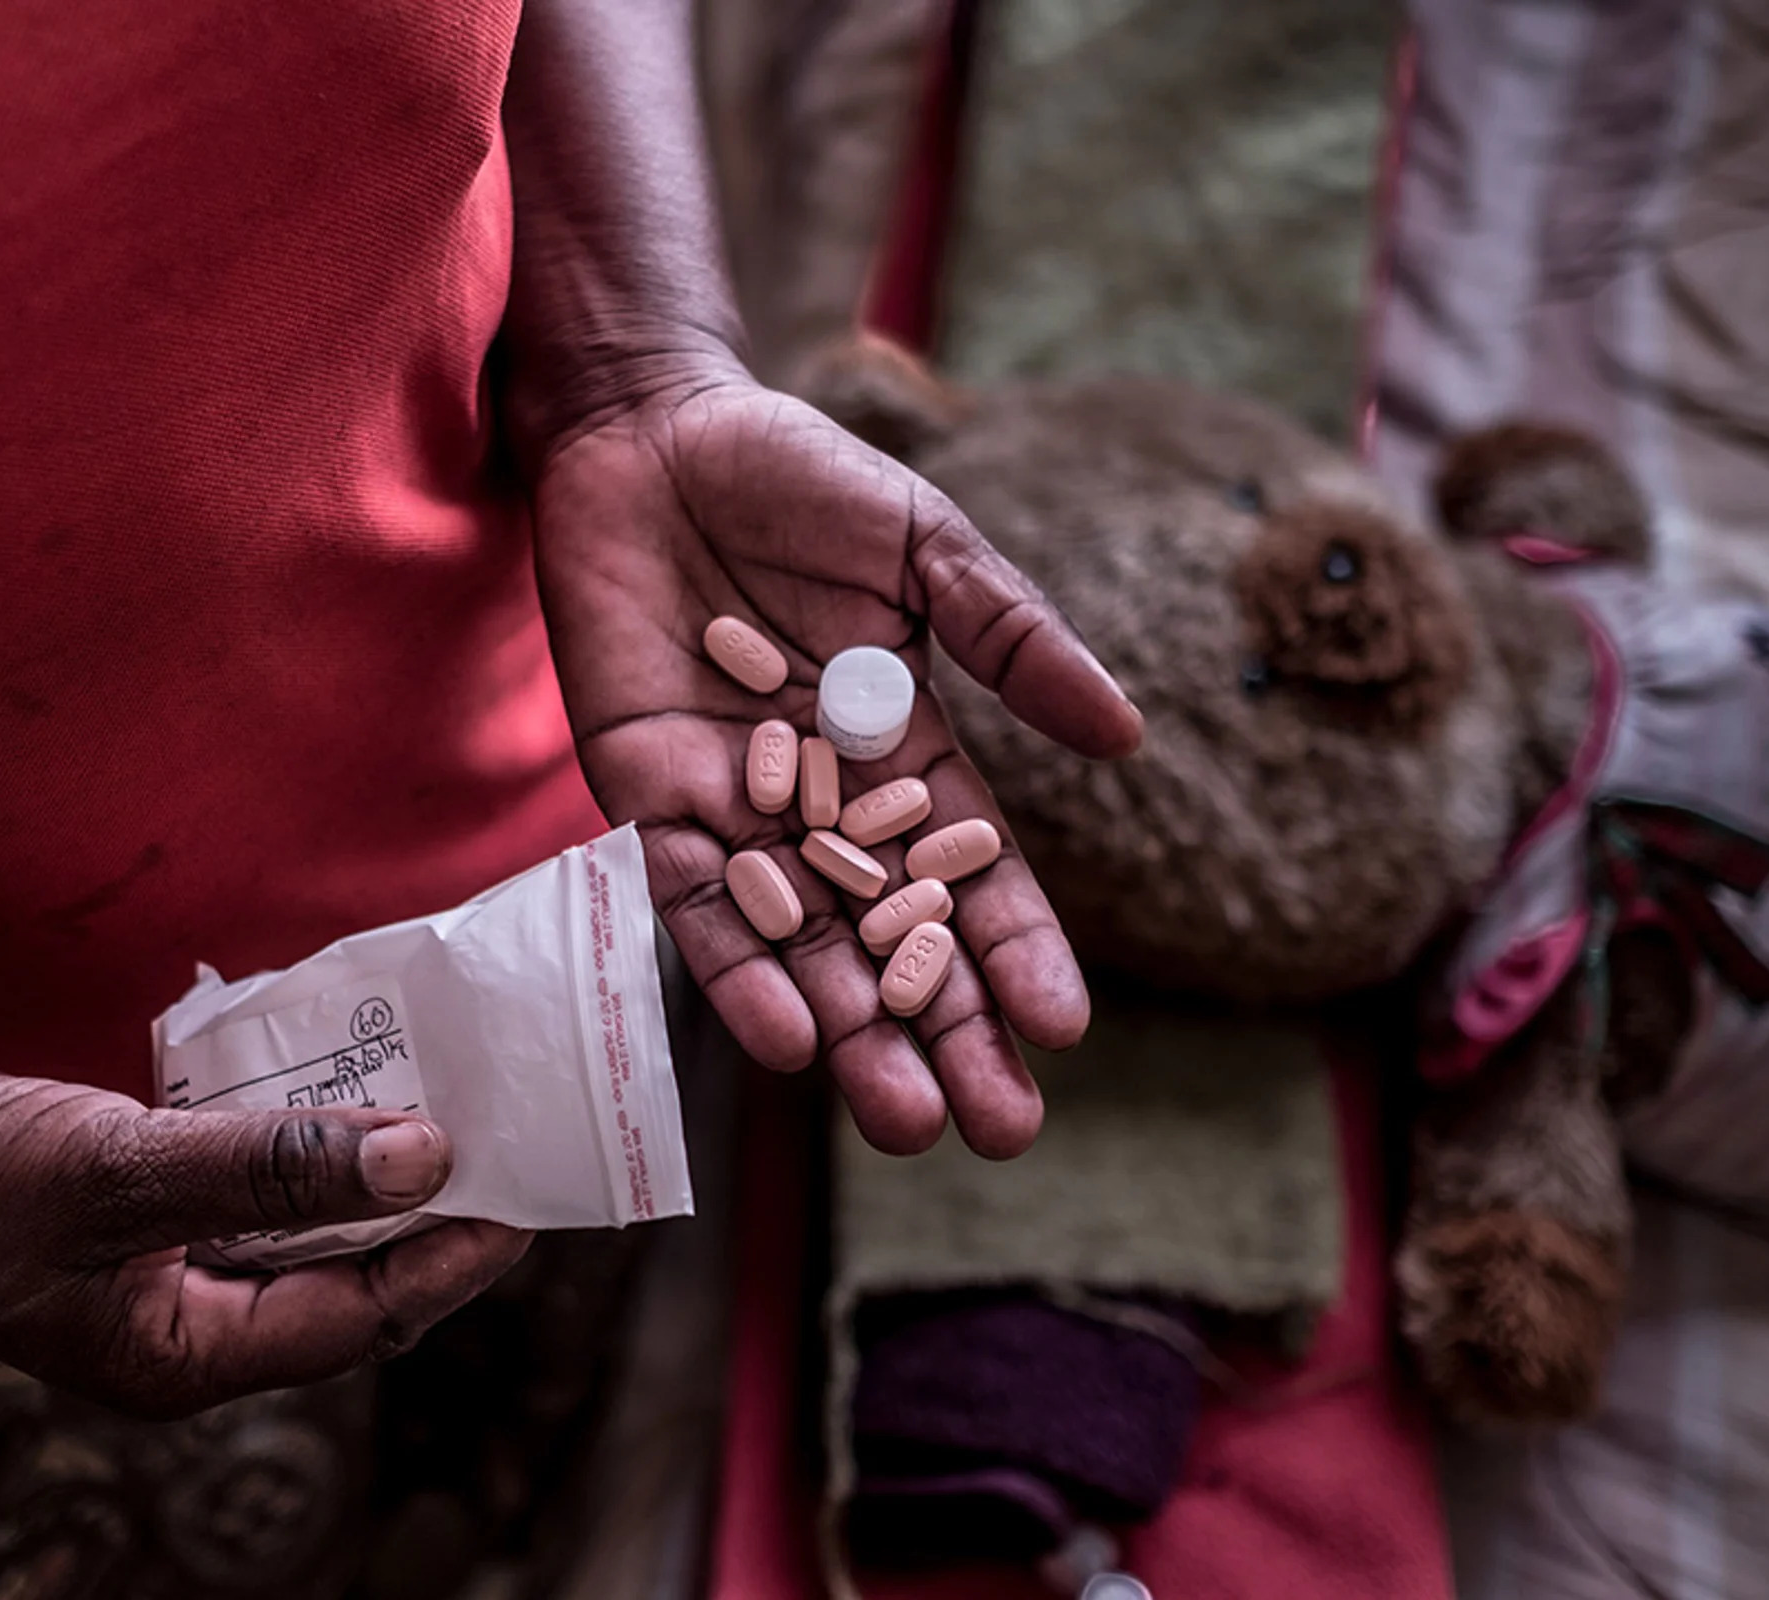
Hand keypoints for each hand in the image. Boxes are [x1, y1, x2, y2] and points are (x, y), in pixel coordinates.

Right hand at [0, 1055, 528, 1418]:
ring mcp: (162, 1272)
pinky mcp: (145, 1213)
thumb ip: (271, 1168)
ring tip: (445, 1100)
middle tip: (505, 1136)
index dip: (447, 1259)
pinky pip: (254, 1187)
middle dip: (424, 1217)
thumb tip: (425, 1160)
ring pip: (303, 1232)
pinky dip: (301, 1145)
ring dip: (367, 1174)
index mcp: (181, 1358)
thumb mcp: (116, 1171)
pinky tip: (343, 1086)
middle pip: (345, 1283)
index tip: (525, 1191)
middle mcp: (184, 1328)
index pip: (359, 1321)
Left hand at [528, 372, 1141, 1159]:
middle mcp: (824, 801)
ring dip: (851, 1034)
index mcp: (905, 747)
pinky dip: (737, 966)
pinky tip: (785, 1038)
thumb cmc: (792, 475)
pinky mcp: (645, 796)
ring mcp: (735, 808)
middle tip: (1000, 1130)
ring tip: (904, 1120)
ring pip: (802, 946)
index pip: (973, 871)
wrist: (646, 430)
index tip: (1062, 1029)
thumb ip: (1009, 637)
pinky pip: (692, 900)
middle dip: (946, 1032)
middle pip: (894, 938)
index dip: (1015, 948)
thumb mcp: (923, 546)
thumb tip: (1123, 735)